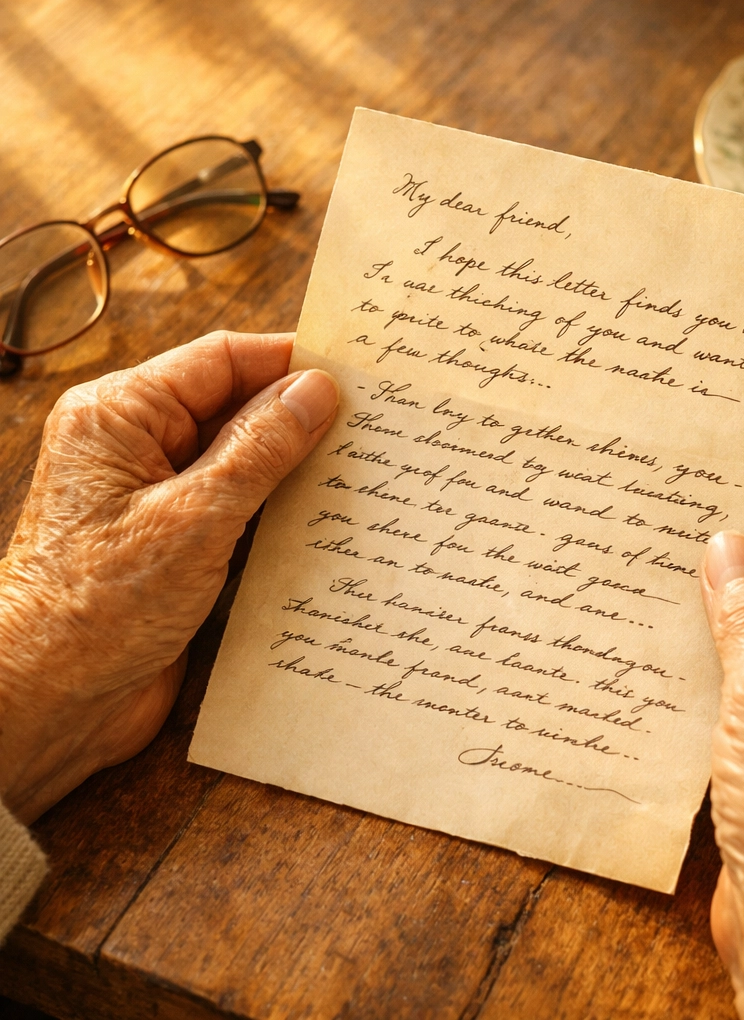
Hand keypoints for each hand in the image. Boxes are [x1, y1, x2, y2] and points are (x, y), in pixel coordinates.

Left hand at [0, 331, 338, 822]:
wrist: (51, 702)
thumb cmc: (98, 609)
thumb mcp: (195, 518)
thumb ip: (259, 449)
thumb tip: (314, 391)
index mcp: (121, 416)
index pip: (220, 361)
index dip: (288, 360)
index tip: (353, 371)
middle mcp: (136, 447)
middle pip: (233, 406)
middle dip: (298, 415)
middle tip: (371, 423)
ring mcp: (155, 496)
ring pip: (240, 459)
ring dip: (293, 466)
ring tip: (360, 468)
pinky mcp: (175, 541)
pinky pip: (238, 505)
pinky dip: (278, 508)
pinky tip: (325, 518)